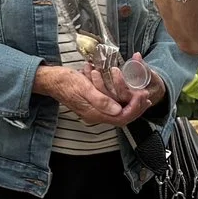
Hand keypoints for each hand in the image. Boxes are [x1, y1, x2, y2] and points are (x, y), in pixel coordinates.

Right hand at [34, 61, 160, 129]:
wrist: (50, 81)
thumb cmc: (66, 82)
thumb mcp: (84, 87)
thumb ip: (100, 100)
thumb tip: (117, 110)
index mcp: (94, 113)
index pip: (121, 118)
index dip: (135, 109)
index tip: (144, 96)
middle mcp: (95, 115)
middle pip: (122, 117)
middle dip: (136, 108)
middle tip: (147, 96)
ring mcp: (94, 111)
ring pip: (117, 112)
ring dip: (130, 104)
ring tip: (140, 95)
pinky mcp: (92, 105)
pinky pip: (111, 106)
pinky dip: (121, 100)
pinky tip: (126, 93)